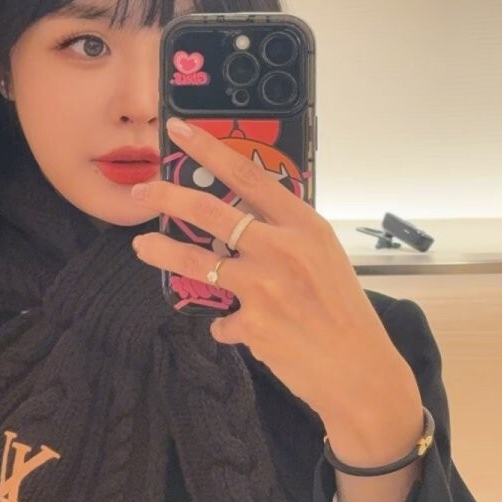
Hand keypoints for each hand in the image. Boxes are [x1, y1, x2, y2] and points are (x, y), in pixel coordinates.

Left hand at [130, 117, 422, 450]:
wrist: (361, 371)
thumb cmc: (344, 310)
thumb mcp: (324, 257)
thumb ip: (285, 235)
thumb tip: (239, 220)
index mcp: (305, 225)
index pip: (249, 175)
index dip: (208, 150)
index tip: (178, 130)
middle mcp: (283, 250)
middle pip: (211, 212)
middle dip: (168, 198)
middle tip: (141, 193)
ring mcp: (265, 288)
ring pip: (199, 262)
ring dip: (164, 254)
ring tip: (141, 247)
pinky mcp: (253, 325)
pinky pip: (221, 319)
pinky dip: (226, 324)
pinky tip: (239, 328)